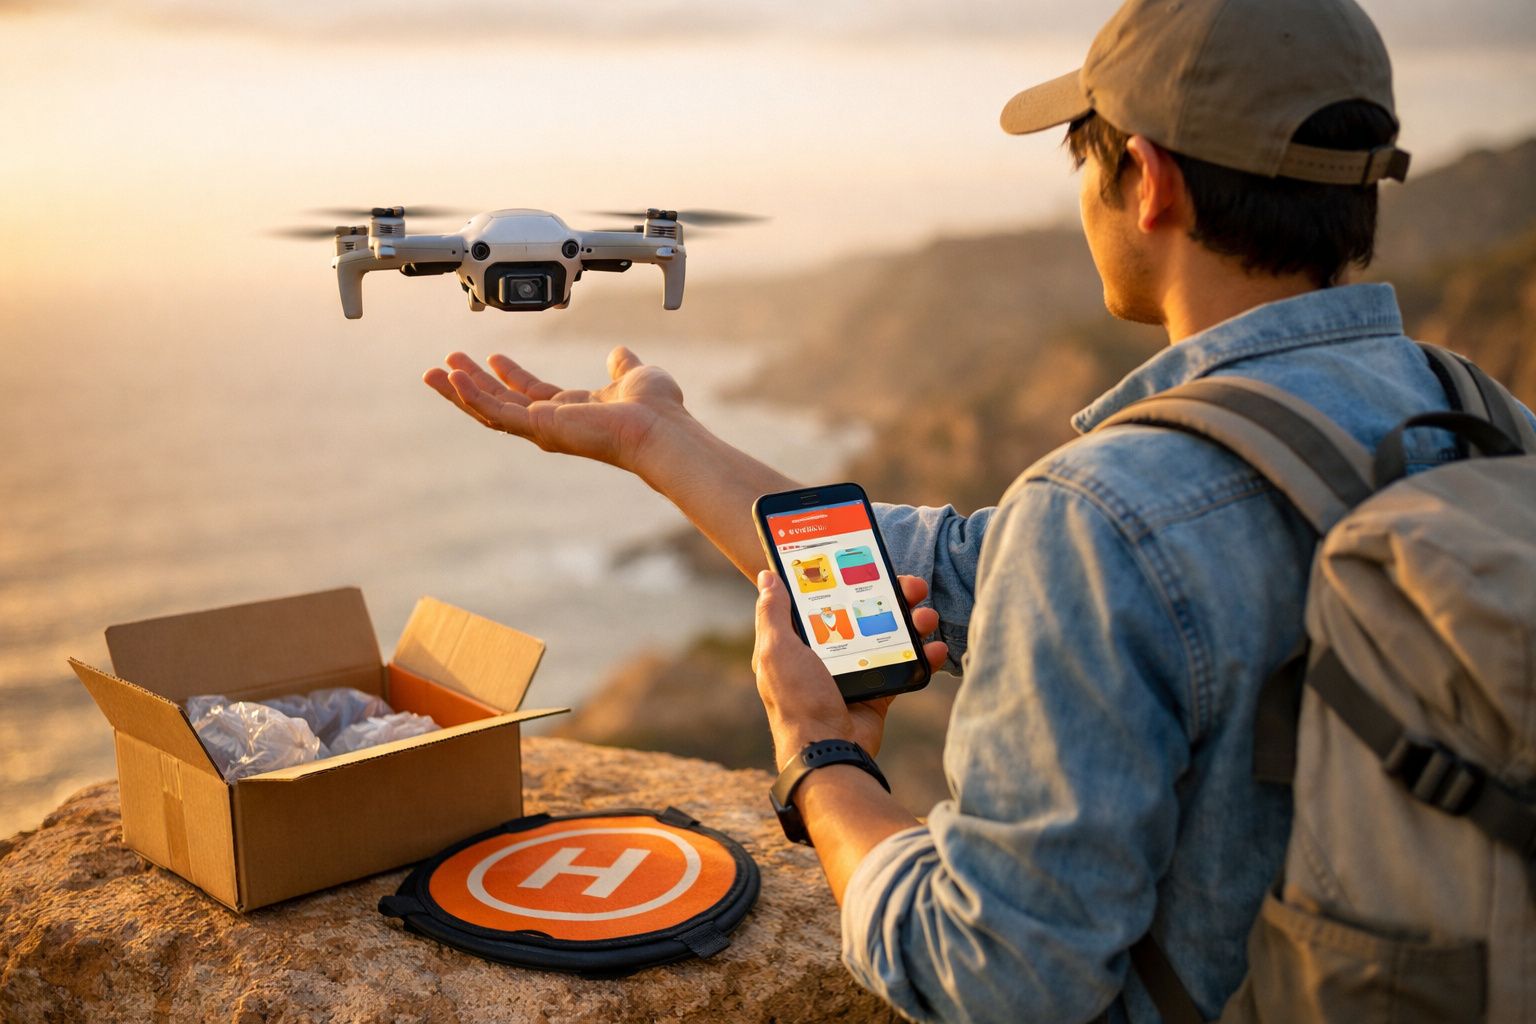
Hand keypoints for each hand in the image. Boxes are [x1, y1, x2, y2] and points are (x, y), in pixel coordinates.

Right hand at [422, 346, 687, 472]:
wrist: (661, 428)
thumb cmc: (657, 410)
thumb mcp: (635, 374)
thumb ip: (622, 365)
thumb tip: (619, 353)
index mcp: (573, 410)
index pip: (531, 393)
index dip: (510, 375)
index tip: (492, 357)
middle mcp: (554, 423)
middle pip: (500, 403)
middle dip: (471, 384)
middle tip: (444, 366)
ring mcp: (544, 429)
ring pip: (489, 410)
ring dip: (459, 392)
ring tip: (432, 374)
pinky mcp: (539, 429)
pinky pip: (496, 413)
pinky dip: (472, 397)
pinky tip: (452, 380)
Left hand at [752, 570, 947, 766]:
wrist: (828, 750)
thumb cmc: (796, 700)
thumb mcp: (776, 651)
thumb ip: (773, 613)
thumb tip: (768, 577)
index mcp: (799, 641)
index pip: (823, 599)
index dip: (845, 579)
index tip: (867, 561)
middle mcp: (827, 653)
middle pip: (864, 612)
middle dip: (892, 595)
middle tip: (912, 586)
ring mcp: (855, 671)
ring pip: (889, 634)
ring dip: (913, 621)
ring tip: (926, 615)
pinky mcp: (877, 690)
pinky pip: (904, 665)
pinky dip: (923, 656)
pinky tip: (935, 647)